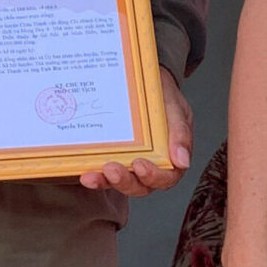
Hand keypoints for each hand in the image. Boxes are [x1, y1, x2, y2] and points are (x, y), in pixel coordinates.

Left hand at [81, 70, 194, 195]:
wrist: (142, 80)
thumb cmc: (163, 96)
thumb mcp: (176, 109)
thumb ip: (180, 133)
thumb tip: (182, 161)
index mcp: (171, 158)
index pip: (166, 177)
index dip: (153, 176)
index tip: (140, 164)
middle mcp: (150, 166)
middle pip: (140, 186)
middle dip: (125, 182)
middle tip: (112, 169)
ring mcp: (129, 164)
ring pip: (119, 183)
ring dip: (105, 182)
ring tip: (92, 175)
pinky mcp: (111, 159)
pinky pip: (102, 172)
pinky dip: (94, 175)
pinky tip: (84, 172)